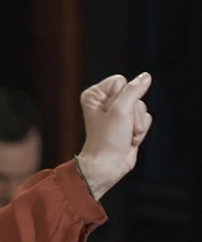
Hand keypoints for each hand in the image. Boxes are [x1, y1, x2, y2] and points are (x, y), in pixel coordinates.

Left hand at [76, 72, 153, 198]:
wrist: (108, 164)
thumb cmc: (108, 139)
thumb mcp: (121, 110)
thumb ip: (133, 90)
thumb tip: (145, 77)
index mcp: (95, 94)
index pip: (120, 81)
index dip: (122, 97)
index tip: (113, 114)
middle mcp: (105, 101)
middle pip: (134, 93)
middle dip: (133, 113)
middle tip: (122, 127)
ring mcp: (118, 113)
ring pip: (141, 106)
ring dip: (138, 123)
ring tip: (126, 134)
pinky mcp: (128, 123)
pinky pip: (145, 118)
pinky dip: (141, 129)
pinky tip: (130, 139)